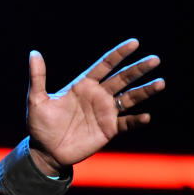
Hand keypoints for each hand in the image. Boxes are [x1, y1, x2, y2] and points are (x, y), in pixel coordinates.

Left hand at [27, 39, 164, 174]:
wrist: (45, 151)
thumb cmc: (40, 125)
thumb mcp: (36, 100)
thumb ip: (38, 77)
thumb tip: (34, 53)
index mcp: (83, 85)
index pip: (105, 65)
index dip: (119, 54)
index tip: (134, 43)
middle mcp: (98, 96)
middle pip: (122, 78)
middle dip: (138, 69)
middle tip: (154, 59)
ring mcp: (105, 112)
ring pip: (130, 98)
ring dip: (145, 91)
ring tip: (160, 83)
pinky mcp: (109, 130)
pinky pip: (126, 123)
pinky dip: (136, 120)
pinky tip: (146, 116)